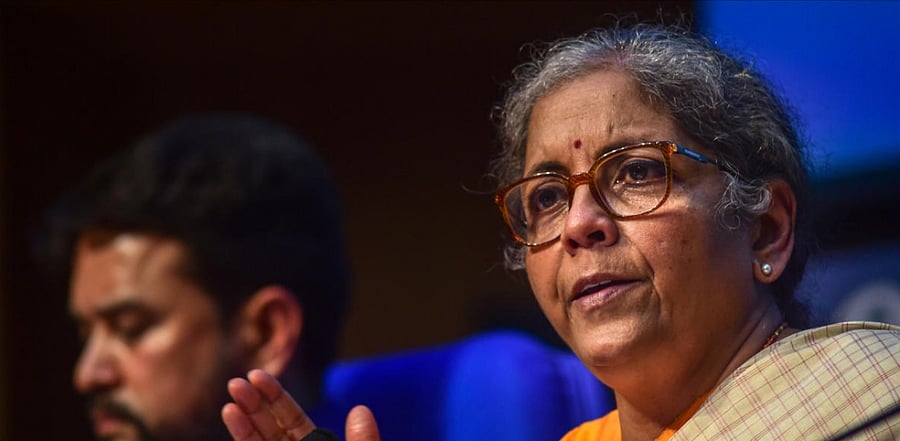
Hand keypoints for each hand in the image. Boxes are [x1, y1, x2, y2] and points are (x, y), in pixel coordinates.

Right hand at [222, 369, 379, 440]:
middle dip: (254, 406)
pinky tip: (233, 418)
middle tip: (235, 383)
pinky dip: (244, 440)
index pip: (292, 420)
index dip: (275, 398)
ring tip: (230, 401)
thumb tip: (360, 409)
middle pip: (271, 430)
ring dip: (244, 424)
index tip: (257, 376)